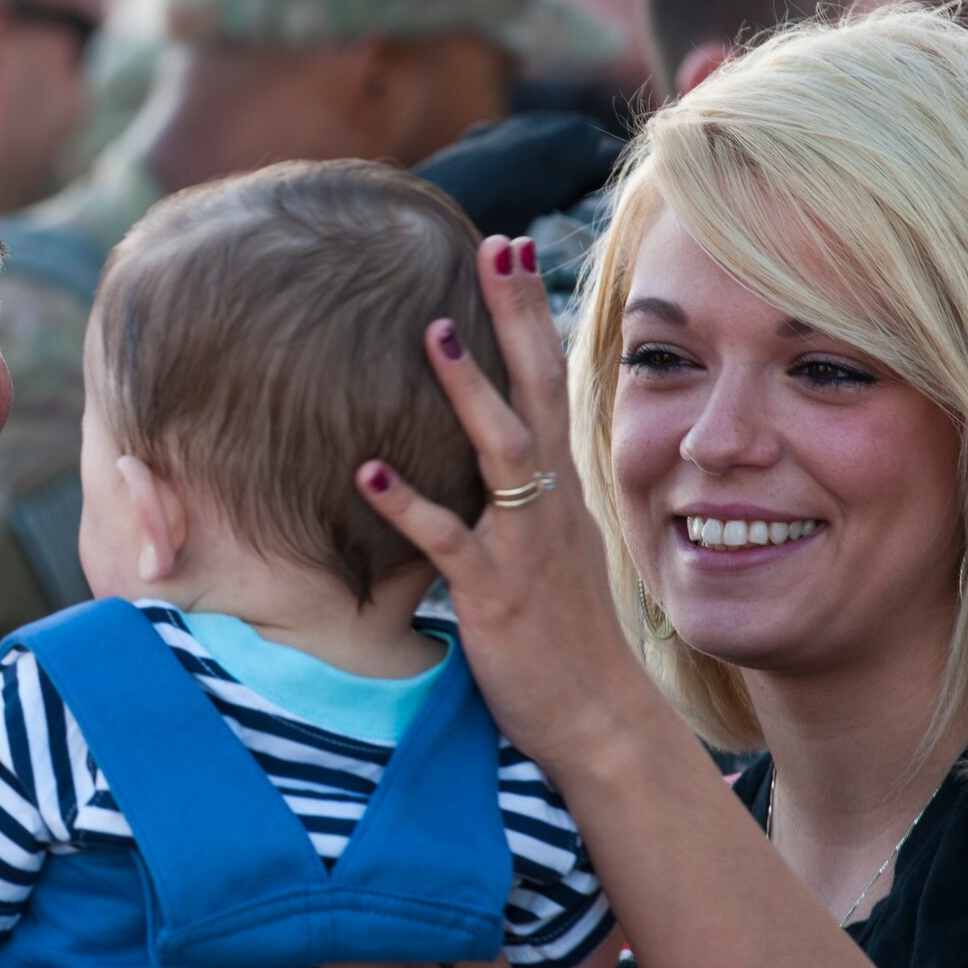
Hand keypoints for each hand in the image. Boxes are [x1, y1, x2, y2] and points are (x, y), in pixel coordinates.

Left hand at [357, 235, 651, 771]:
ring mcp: (524, 547)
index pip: (550, 384)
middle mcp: (549, 507)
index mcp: (559, 492)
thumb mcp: (553, 554)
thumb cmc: (568, 641)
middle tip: (496, 247)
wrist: (601, 720)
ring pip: (501, 452)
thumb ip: (524, 502)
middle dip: (517, 318)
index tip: (509, 252)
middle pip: (539, 392)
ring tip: (434, 330)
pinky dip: (407, 504)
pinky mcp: (493, 594)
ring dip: (469, 390)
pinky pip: (447, 542)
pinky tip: (367, 469)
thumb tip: (497, 458)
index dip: (530, 318)